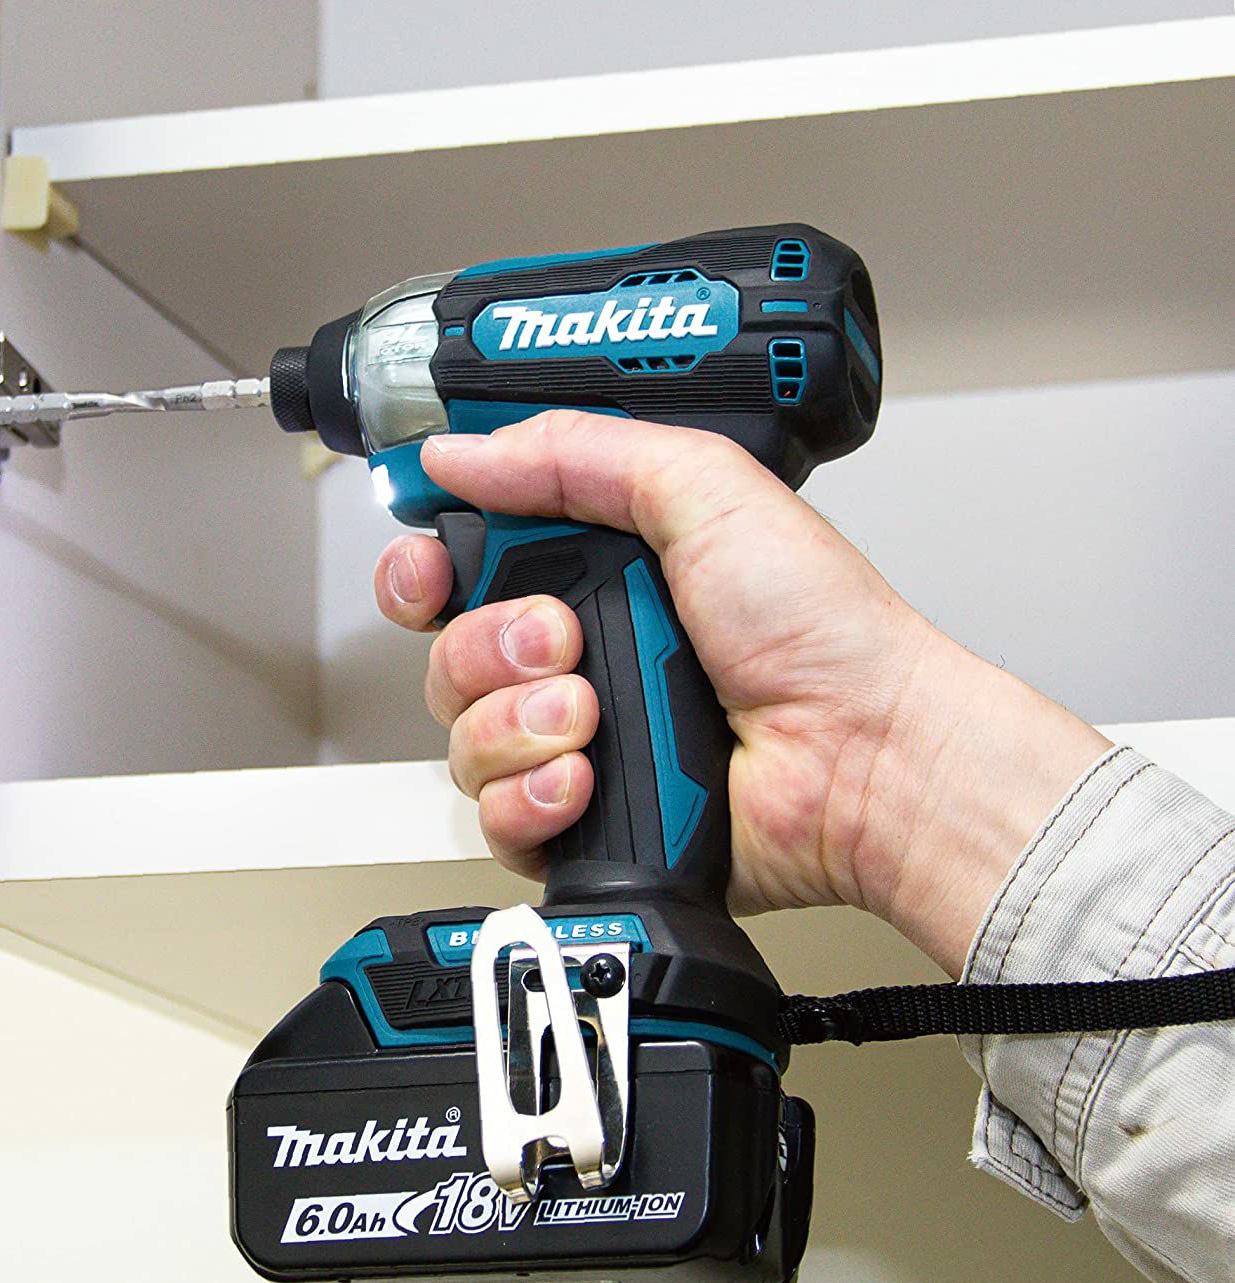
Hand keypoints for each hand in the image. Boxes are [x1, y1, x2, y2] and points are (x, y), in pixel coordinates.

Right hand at [374, 412, 1108, 974]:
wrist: (865, 755)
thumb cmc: (821, 632)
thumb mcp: (704, 490)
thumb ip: (573, 454)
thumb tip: (464, 451)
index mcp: (599, 575)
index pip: (466, 569)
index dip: (425, 572)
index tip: (428, 571)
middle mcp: (578, 660)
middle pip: (449, 656)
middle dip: (487, 645)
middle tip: (562, 638)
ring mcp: (577, 745)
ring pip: (462, 739)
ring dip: (515, 720)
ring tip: (589, 713)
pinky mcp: (582, 823)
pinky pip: (495, 820)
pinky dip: (530, 798)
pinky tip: (583, 779)